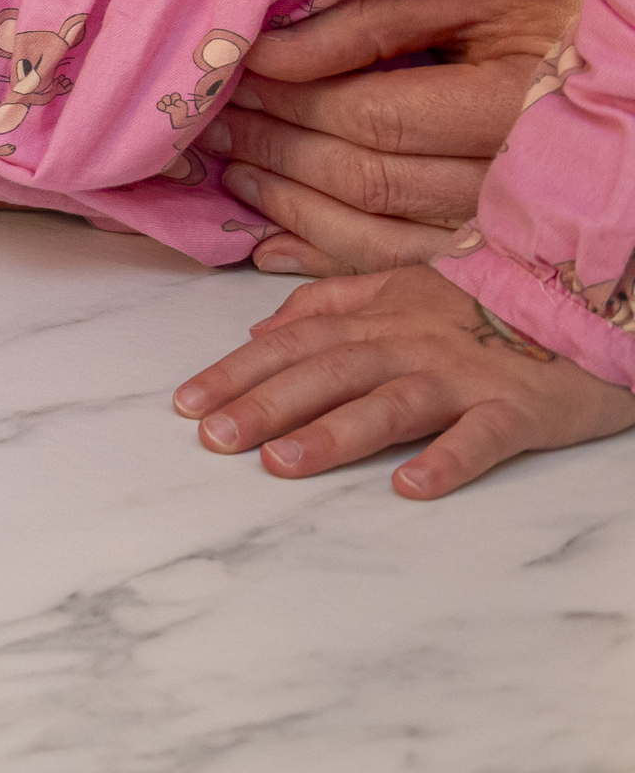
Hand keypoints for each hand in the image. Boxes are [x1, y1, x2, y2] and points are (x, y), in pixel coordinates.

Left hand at [173, 263, 634, 497]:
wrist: (587, 296)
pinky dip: (448, 460)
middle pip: (326, 372)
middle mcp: (410, 344)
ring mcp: (464, 376)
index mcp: (377, 317)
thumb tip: (261, 330)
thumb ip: (329, 302)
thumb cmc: (485, 300)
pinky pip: (481, 436)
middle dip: (264, 404)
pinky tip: (411, 487)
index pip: (292, 344)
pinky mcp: (518, 409)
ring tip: (282, 463)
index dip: (236, 371)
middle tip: (213, 438)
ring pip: (390, 403)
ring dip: (334, 432)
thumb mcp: (399, 285)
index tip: (185, 403)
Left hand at [210, 0, 586, 274]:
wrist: (625, 61)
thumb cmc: (551, 7)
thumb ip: (369, 20)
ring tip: (232, 169)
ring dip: (288, 205)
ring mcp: (504, 224)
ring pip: (375, 232)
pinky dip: (326, 259)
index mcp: (513, 108)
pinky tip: (269, 245)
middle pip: (365, 179)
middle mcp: (512, 181)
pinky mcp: (493, 248)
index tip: (232, 77)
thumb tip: (267, 53)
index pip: (372, 117)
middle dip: (275, 148)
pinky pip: (399, 266)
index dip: (290, 102)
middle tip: (212, 122)